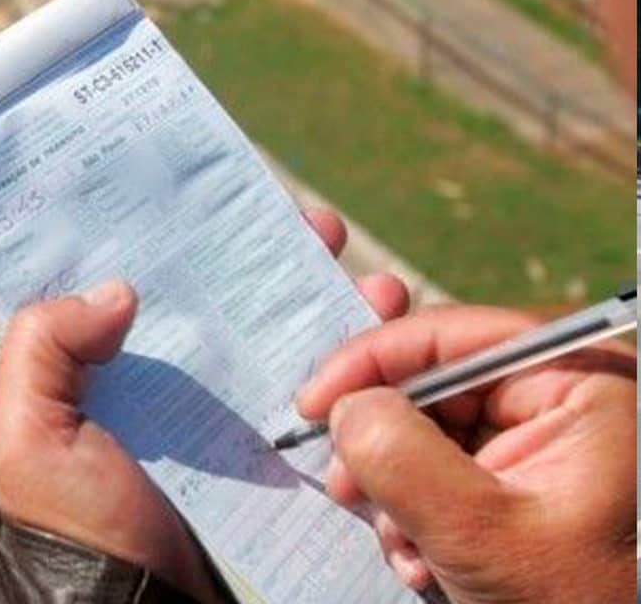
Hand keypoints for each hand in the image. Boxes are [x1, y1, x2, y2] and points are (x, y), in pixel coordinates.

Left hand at [0, 210, 409, 601]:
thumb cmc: (75, 525)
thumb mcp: (30, 434)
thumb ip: (42, 347)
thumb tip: (120, 290)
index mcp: (117, 368)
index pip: (156, 282)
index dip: (192, 233)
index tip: (231, 191)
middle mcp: (181, 384)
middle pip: (237, 298)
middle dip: (284, 252)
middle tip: (321, 227)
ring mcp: (237, 420)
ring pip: (292, 339)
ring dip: (337, 301)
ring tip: (373, 287)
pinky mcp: (282, 459)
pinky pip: (329, 402)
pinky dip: (366, 368)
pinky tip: (389, 338)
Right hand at [297, 305, 636, 602]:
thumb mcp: (479, 531)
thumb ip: (402, 457)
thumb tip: (345, 407)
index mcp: (581, 382)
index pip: (454, 335)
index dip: (372, 359)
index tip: (314, 402)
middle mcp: (562, 396)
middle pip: (433, 384)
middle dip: (382, 441)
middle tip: (347, 484)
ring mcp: (540, 440)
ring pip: (425, 430)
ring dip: (394, 489)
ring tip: (404, 544)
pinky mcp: (518, 479)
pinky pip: (440, 470)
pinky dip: (414, 512)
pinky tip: (423, 558)